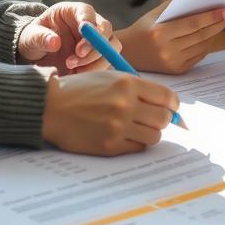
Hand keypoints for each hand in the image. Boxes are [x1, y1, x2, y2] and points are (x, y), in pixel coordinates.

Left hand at [17, 2, 118, 74]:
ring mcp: (96, 40)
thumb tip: (54, 42)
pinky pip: (107, 63)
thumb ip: (40, 37)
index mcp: (73, 11)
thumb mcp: (31, 36)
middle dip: (94, 47)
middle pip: (106, 30)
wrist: (37, 54)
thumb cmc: (34, 39)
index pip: (87, 12)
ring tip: (73, 68)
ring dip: (95, 61)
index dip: (89, 26)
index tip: (81, 45)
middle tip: (73, 59)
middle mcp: (89, 23)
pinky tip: (78, 74)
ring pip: (111, 48)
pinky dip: (96, 71)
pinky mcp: (98, 57)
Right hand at [41, 70, 178, 154]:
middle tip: (154, 118)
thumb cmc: (81, 90)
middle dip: (163, 119)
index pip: (167, 97)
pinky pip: (137, 147)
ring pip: (154, 136)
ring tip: (138, 127)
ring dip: (150, 132)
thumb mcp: (110, 77)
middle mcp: (125, 105)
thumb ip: (137, 87)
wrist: (51, 107)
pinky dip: (135, 142)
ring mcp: (118, 127)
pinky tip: (124, 135)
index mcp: (127, 84)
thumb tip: (166, 103)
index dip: (173, 104)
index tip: (171, 107)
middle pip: (164, 118)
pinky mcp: (110, 146)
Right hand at [118, 0, 224, 73]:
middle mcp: (166, 50)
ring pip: (202, 47)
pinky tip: (206, 37)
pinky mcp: (176, 71)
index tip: (224, 10)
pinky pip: (198, 56)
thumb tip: (202, 3)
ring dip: (212, 35)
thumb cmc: (143, 29)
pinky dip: (204, 46)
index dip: (211, 17)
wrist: (129, 52)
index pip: (193, 24)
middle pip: (200, 36)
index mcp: (160, 33)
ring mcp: (172, 62)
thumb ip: (177, 8)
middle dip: (217, 24)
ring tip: (217, 24)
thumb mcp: (155, 14)